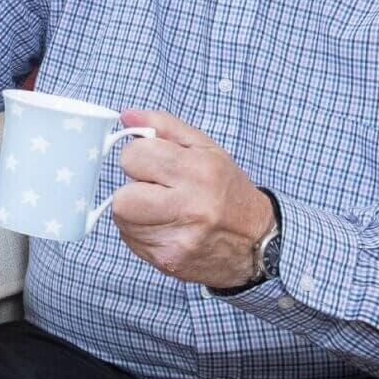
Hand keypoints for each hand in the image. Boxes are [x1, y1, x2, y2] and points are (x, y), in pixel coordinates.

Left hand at [112, 109, 275, 288]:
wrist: (255, 241)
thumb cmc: (227, 190)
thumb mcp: (205, 148)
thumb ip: (164, 126)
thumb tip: (126, 116)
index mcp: (199, 171)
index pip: (134, 157)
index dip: (138, 156)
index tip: (152, 161)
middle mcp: (190, 208)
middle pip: (123, 198)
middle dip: (131, 189)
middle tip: (153, 188)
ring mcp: (178, 240)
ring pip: (123, 220)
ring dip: (134, 211)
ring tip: (160, 207)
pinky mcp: (169, 262)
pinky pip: (130, 241)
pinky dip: (140, 230)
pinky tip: (163, 225)